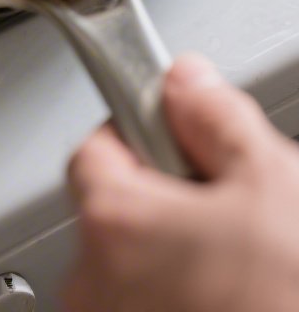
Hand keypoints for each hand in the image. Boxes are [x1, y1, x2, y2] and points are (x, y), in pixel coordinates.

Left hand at [62, 54, 298, 311]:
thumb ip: (216, 118)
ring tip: (243, 264)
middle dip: (167, 201)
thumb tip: (187, 85)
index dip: (141, 131)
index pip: (95, 148)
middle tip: (228, 207)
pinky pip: (148, 308)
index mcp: (114, 223)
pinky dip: (181, 300)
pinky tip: (236, 296)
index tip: (175, 132)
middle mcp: (94, 290)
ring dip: (176, 258)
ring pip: (134, 270)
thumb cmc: (290, 290)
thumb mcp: (272, 179)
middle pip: (115, 213)